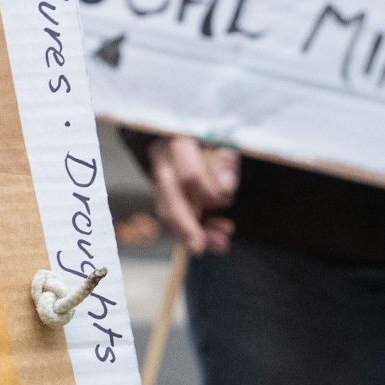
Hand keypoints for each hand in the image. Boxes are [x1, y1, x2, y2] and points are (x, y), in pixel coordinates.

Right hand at [150, 135, 239, 255]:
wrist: (185, 137)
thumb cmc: (208, 140)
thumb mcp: (224, 144)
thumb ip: (226, 163)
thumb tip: (226, 187)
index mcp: (178, 144)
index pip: (188, 175)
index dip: (207, 194)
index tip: (225, 202)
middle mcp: (162, 163)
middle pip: (169, 197)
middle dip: (184, 225)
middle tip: (198, 246)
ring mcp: (158, 179)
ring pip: (168, 211)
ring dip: (192, 232)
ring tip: (221, 243)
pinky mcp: (162, 195)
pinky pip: (173, 217)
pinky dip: (193, 231)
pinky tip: (214, 238)